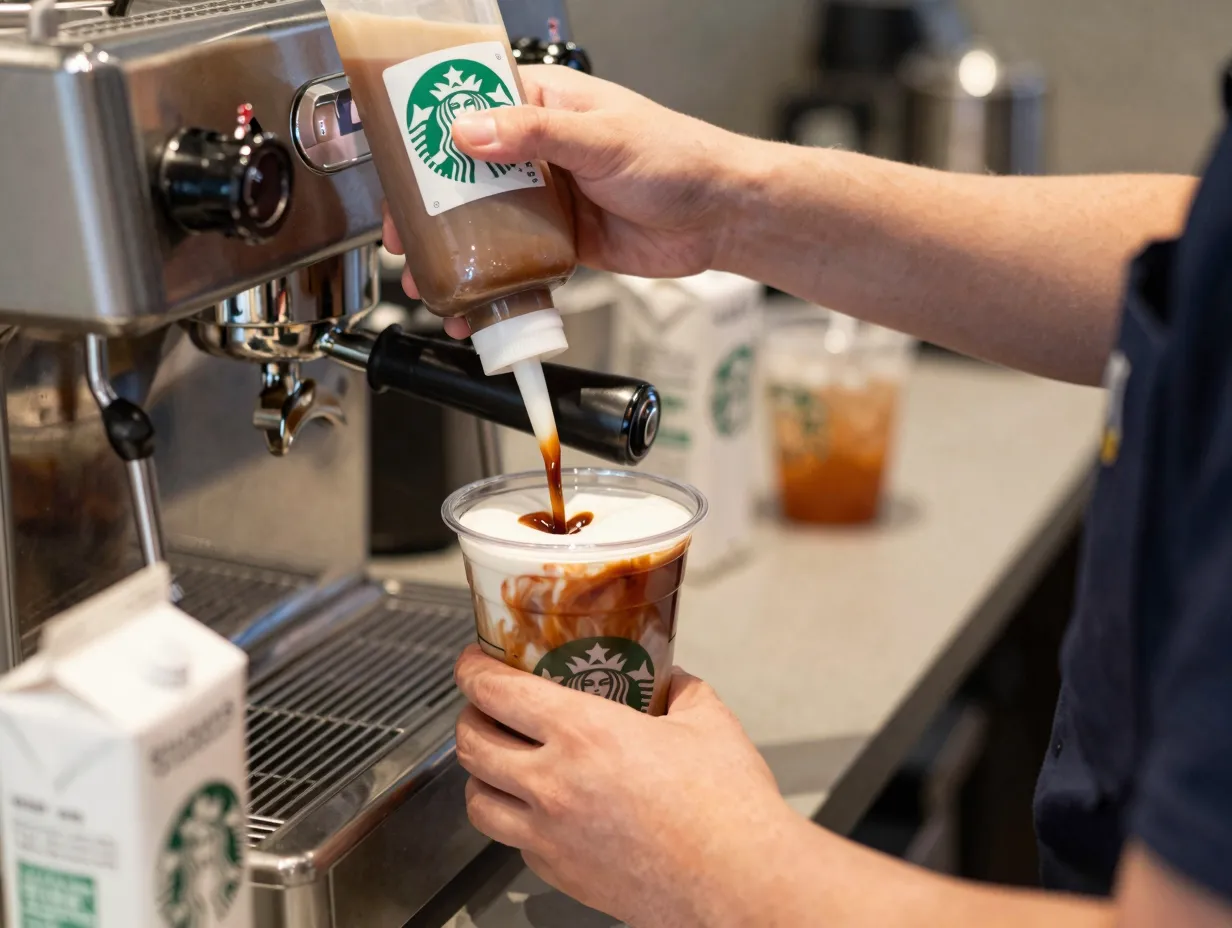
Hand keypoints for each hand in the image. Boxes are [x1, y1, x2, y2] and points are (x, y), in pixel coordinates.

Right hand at [383, 66, 749, 337]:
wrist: (720, 217)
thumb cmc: (677, 159)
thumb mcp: (601, 138)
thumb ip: (534, 133)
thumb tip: (468, 131)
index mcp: (545, 105)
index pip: (470, 105)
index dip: (428, 130)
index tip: (397, 156)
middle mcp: (539, 150)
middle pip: (464, 175)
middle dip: (427, 208)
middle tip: (402, 236)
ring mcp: (548, 199)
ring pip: (485, 224)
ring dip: (454, 253)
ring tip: (427, 280)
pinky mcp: (562, 242)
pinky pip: (516, 262)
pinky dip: (494, 284)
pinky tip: (476, 304)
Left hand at [452, 644, 793, 926]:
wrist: (740, 884)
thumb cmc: (727, 810)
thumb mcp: (708, 722)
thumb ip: (681, 691)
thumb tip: (672, 680)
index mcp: (584, 733)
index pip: (495, 692)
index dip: (472, 669)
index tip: (474, 662)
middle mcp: (554, 784)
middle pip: (470, 743)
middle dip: (468, 716)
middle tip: (484, 706)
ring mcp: (550, 835)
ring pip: (476, 799)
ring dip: (479, 772)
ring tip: (497, 759)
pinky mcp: (560, 874)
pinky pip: (512, 841)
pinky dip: (513, 819)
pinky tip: (538, 809)